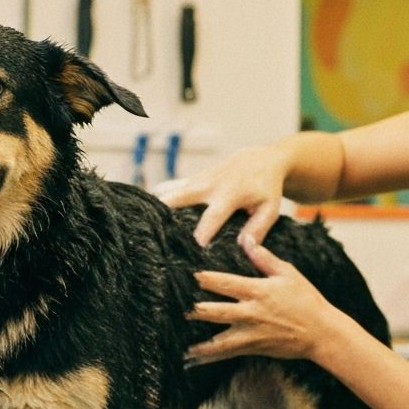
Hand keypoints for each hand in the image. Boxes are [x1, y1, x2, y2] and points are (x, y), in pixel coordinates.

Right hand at [152, 144, 287, 246]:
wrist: (258, 159)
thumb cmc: (265, 189)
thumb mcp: (270, 208)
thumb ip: (258, 228)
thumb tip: (244, 248)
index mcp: (230, 194)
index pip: (213, 215)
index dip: (202, 232)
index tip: (192, 249)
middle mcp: (208, 185)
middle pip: (178, 197)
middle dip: (164, 214)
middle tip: (150, 236)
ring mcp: (196, 180)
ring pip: (167, 191)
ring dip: (153, 207)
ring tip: (138, 228)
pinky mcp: (189, 180)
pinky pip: (166, 188)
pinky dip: (155, 200)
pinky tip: (143, 217)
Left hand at [185, 234, 340, 364]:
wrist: (322, 333)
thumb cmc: (306, 300)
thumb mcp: (288, 273)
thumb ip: (264, 258)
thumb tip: (247, 238)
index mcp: (258, 291)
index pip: (226, 283)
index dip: (205, 279)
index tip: (187, 274)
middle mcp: (252, 313)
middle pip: (217, 312)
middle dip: (195, 311)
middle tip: (174, 308)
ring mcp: (252, 333)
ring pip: (220, 339)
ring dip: (199, 342)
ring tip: (180, 343)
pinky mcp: (254, 348)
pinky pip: (228, 353)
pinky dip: (210, 356)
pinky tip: (194, 358)